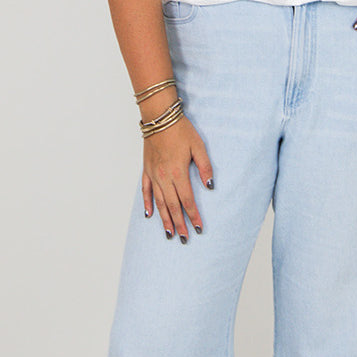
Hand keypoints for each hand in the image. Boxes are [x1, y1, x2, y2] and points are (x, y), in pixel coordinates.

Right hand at [142, 116, 213, 242]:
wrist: (159, 118)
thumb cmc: (181, 130)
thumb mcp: (199, 146)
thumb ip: (205, 168)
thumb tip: (210, 186)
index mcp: (178, 172)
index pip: (187, 200)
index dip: (193, 215)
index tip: (198, 228)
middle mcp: (164, 177)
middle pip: (172, 206)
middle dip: (179, 224)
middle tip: (184, 238)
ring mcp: (153, 174)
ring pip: (159, 202)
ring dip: (164, 219)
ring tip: (169, 233)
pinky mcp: (146, 170)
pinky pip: (146, 190)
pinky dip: (148, 203)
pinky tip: (149, 214)